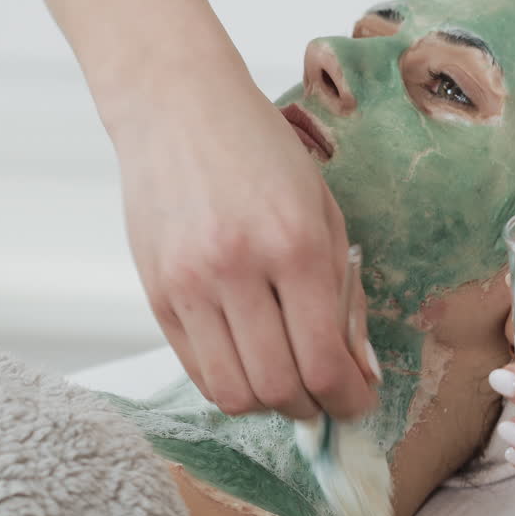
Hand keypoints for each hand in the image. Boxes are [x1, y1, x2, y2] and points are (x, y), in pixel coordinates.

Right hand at [110, 68, 378, 420]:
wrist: (177, 107)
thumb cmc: (259, 152)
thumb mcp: (323, 212)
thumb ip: (344, 294)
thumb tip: (358, 372)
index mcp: (294, 245)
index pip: (323, 362)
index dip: (348, 400)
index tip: (356, 402)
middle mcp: (237, 270)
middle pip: (278, 389)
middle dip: (310, 408)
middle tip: (323, 397)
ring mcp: (189, 284)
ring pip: (232, 392)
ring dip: (267, 403)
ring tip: (283, 379)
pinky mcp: (156, 294)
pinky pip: (195, 370)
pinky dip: (228, 381)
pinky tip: (247, 359)